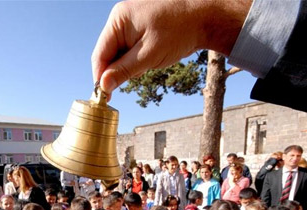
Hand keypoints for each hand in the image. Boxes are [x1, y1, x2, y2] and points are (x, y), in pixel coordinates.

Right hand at [91, 0, 251, 94]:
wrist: (206, 17)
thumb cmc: (180, 31)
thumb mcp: (149, 55)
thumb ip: (123, 71)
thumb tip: (102, 86)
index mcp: (119, 20)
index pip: (100, 54)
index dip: (101, 77)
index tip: (104, 96)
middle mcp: (121, 18)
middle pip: (108, 54)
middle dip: (120, 70)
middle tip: (138, 76)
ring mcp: (131, 22)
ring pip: (120, 54)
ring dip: (131, 65)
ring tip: (152, 60)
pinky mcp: (140, 28)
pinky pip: (131, 49)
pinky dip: (138, 59)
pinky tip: (154, 56)